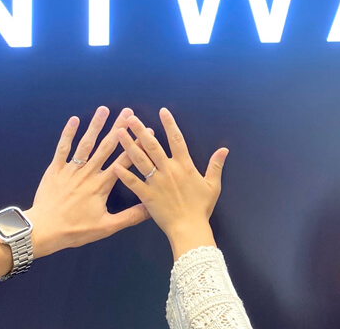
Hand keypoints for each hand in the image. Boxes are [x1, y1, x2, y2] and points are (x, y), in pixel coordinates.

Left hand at [25, 106, 149, 257]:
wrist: (43, 231)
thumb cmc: (75, 230)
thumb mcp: (106, 227)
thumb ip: (130, 217)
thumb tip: (151, 208)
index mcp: (102, 185)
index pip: (124, 161)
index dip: (136, 145)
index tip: (146, 131)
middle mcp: (89, 173)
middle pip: (106, 147)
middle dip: (118, 128)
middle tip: (128, 112)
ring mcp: (71, 169)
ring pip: (86, 144)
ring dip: (95, 125)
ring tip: (104, 109)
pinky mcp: (55, 169)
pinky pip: (63, 148)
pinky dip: (68, 134)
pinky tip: (74, 119)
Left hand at [112, 108, 228, 259]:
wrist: (189, 228)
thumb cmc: (201, 208)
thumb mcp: (213, 185)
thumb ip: (216, 165)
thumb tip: (224, 149)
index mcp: (185, 166)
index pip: (176, 139)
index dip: (169, 124)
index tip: (162, 111)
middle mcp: (169, 170)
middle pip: (153, 146)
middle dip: (141, 130)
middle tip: (130, 118)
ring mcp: (156, 182)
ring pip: (140, 160)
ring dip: (129, 145)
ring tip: (119, 132)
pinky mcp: (147, 195)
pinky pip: (133, 182)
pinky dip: (124, 174)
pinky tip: (115, 164)